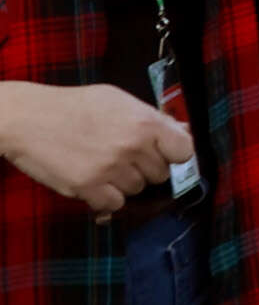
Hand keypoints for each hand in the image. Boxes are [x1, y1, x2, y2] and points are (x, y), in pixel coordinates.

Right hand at [0, 81, 191, 213]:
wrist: (28, 118)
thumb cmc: (74, 106)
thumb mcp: (118, 101)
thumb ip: (153, 117)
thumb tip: (184, 130)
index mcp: (145, 122)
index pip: (184, 151)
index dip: (175, 155)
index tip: (164, 154)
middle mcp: (133, 146)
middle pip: (160, 174)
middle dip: (144, 167)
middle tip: (120, 155)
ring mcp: (111, 168)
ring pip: (137, 189)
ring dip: (123, 182)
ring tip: (101, 163)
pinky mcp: (88, 187)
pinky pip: (115, 204)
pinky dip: (106, 197)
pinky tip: (93, 181)